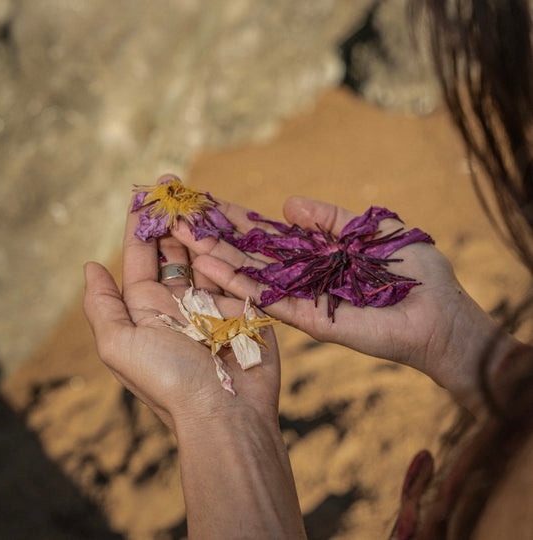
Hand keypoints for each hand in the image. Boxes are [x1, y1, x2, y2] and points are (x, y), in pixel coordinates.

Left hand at [83, 205, 280, 436]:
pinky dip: (231, 248)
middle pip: (175, 250)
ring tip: (198, 194)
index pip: (142, 257)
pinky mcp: (245, 307)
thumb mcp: (119, 345)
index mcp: (148, 309)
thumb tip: (90, 266)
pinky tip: (228, 222)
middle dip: (172, 218)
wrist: (226, 413)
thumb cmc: (170, 382)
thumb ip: (102, 306)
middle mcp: (180, 302)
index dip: (141, 225)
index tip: (144, 194)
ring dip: (201, 226)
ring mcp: (214, 302)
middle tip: (173, 183)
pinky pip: (237, 270)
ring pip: (206, 255)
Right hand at [173, 196, 519, 413]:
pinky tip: (211, 268)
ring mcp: (304, 300)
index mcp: (317, 256)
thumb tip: (286, 204)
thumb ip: (329, 219)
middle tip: (180, 219)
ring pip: (252, 278)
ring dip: (218, 260)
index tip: (207, 203)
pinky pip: (270, 301)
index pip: (269, 235)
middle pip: (253, 255)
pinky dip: (240, 285)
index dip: (239, 219)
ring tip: (184, 240)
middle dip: (218, 238)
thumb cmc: (415, 271)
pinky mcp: (310, 321)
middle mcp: (303, 278)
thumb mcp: (369, 231)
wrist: (440, 315)